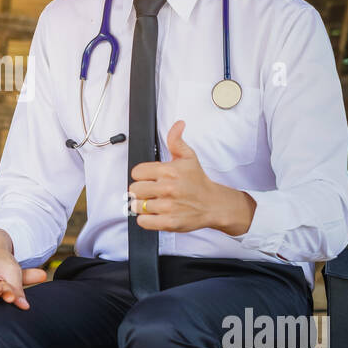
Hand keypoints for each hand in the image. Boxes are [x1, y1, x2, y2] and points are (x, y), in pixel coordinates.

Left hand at [128, 120, 255, 234]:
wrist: (213, 204)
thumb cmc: (198, 181)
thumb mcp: (188, 157)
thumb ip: (176, 140)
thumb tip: (178, 124)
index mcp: (169, 171)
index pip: (137, 172)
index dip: (142, 175)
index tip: (151, 178)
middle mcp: (168, 188)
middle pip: (134, 189)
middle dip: (141, 190)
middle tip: (152, 191)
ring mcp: (168, 206)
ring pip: (137, 206)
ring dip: (143, 205)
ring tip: (155, 203)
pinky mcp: (169, 222)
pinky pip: (143, 222)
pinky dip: (146, 219)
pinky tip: (155, 214)